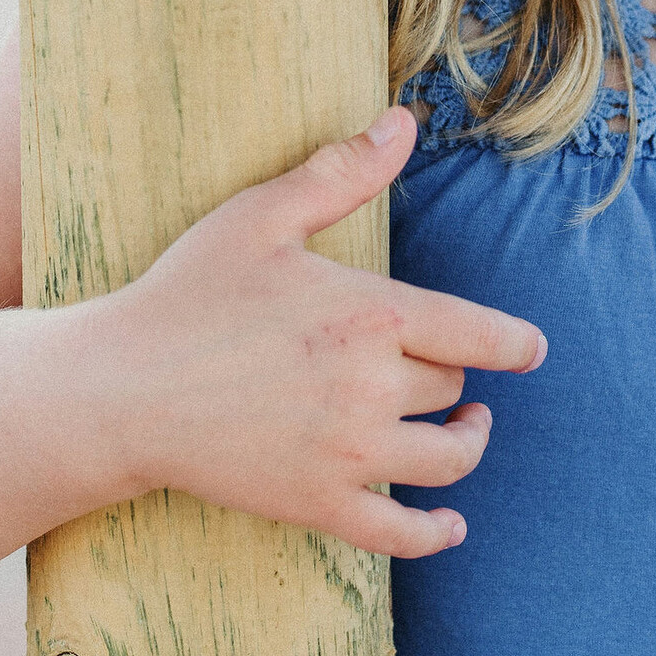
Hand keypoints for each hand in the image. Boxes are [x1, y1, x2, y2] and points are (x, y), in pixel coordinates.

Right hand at [91, 107, 544, 557]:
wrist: (120, 392)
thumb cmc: (188, 294)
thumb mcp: (262, 216)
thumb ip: (341, 172)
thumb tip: (403, 122)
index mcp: (369, 315)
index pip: (477, 334)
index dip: (515, 343)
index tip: (534, 349)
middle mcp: (372, 388)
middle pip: (451, 388)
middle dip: (454, 377)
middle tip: (445, 371)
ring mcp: (348, 454)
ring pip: (448, 458)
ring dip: (468, 444)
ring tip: (468, 430)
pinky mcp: (319, 505)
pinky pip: (402, 533)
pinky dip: (437, 533)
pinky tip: (451, 525)